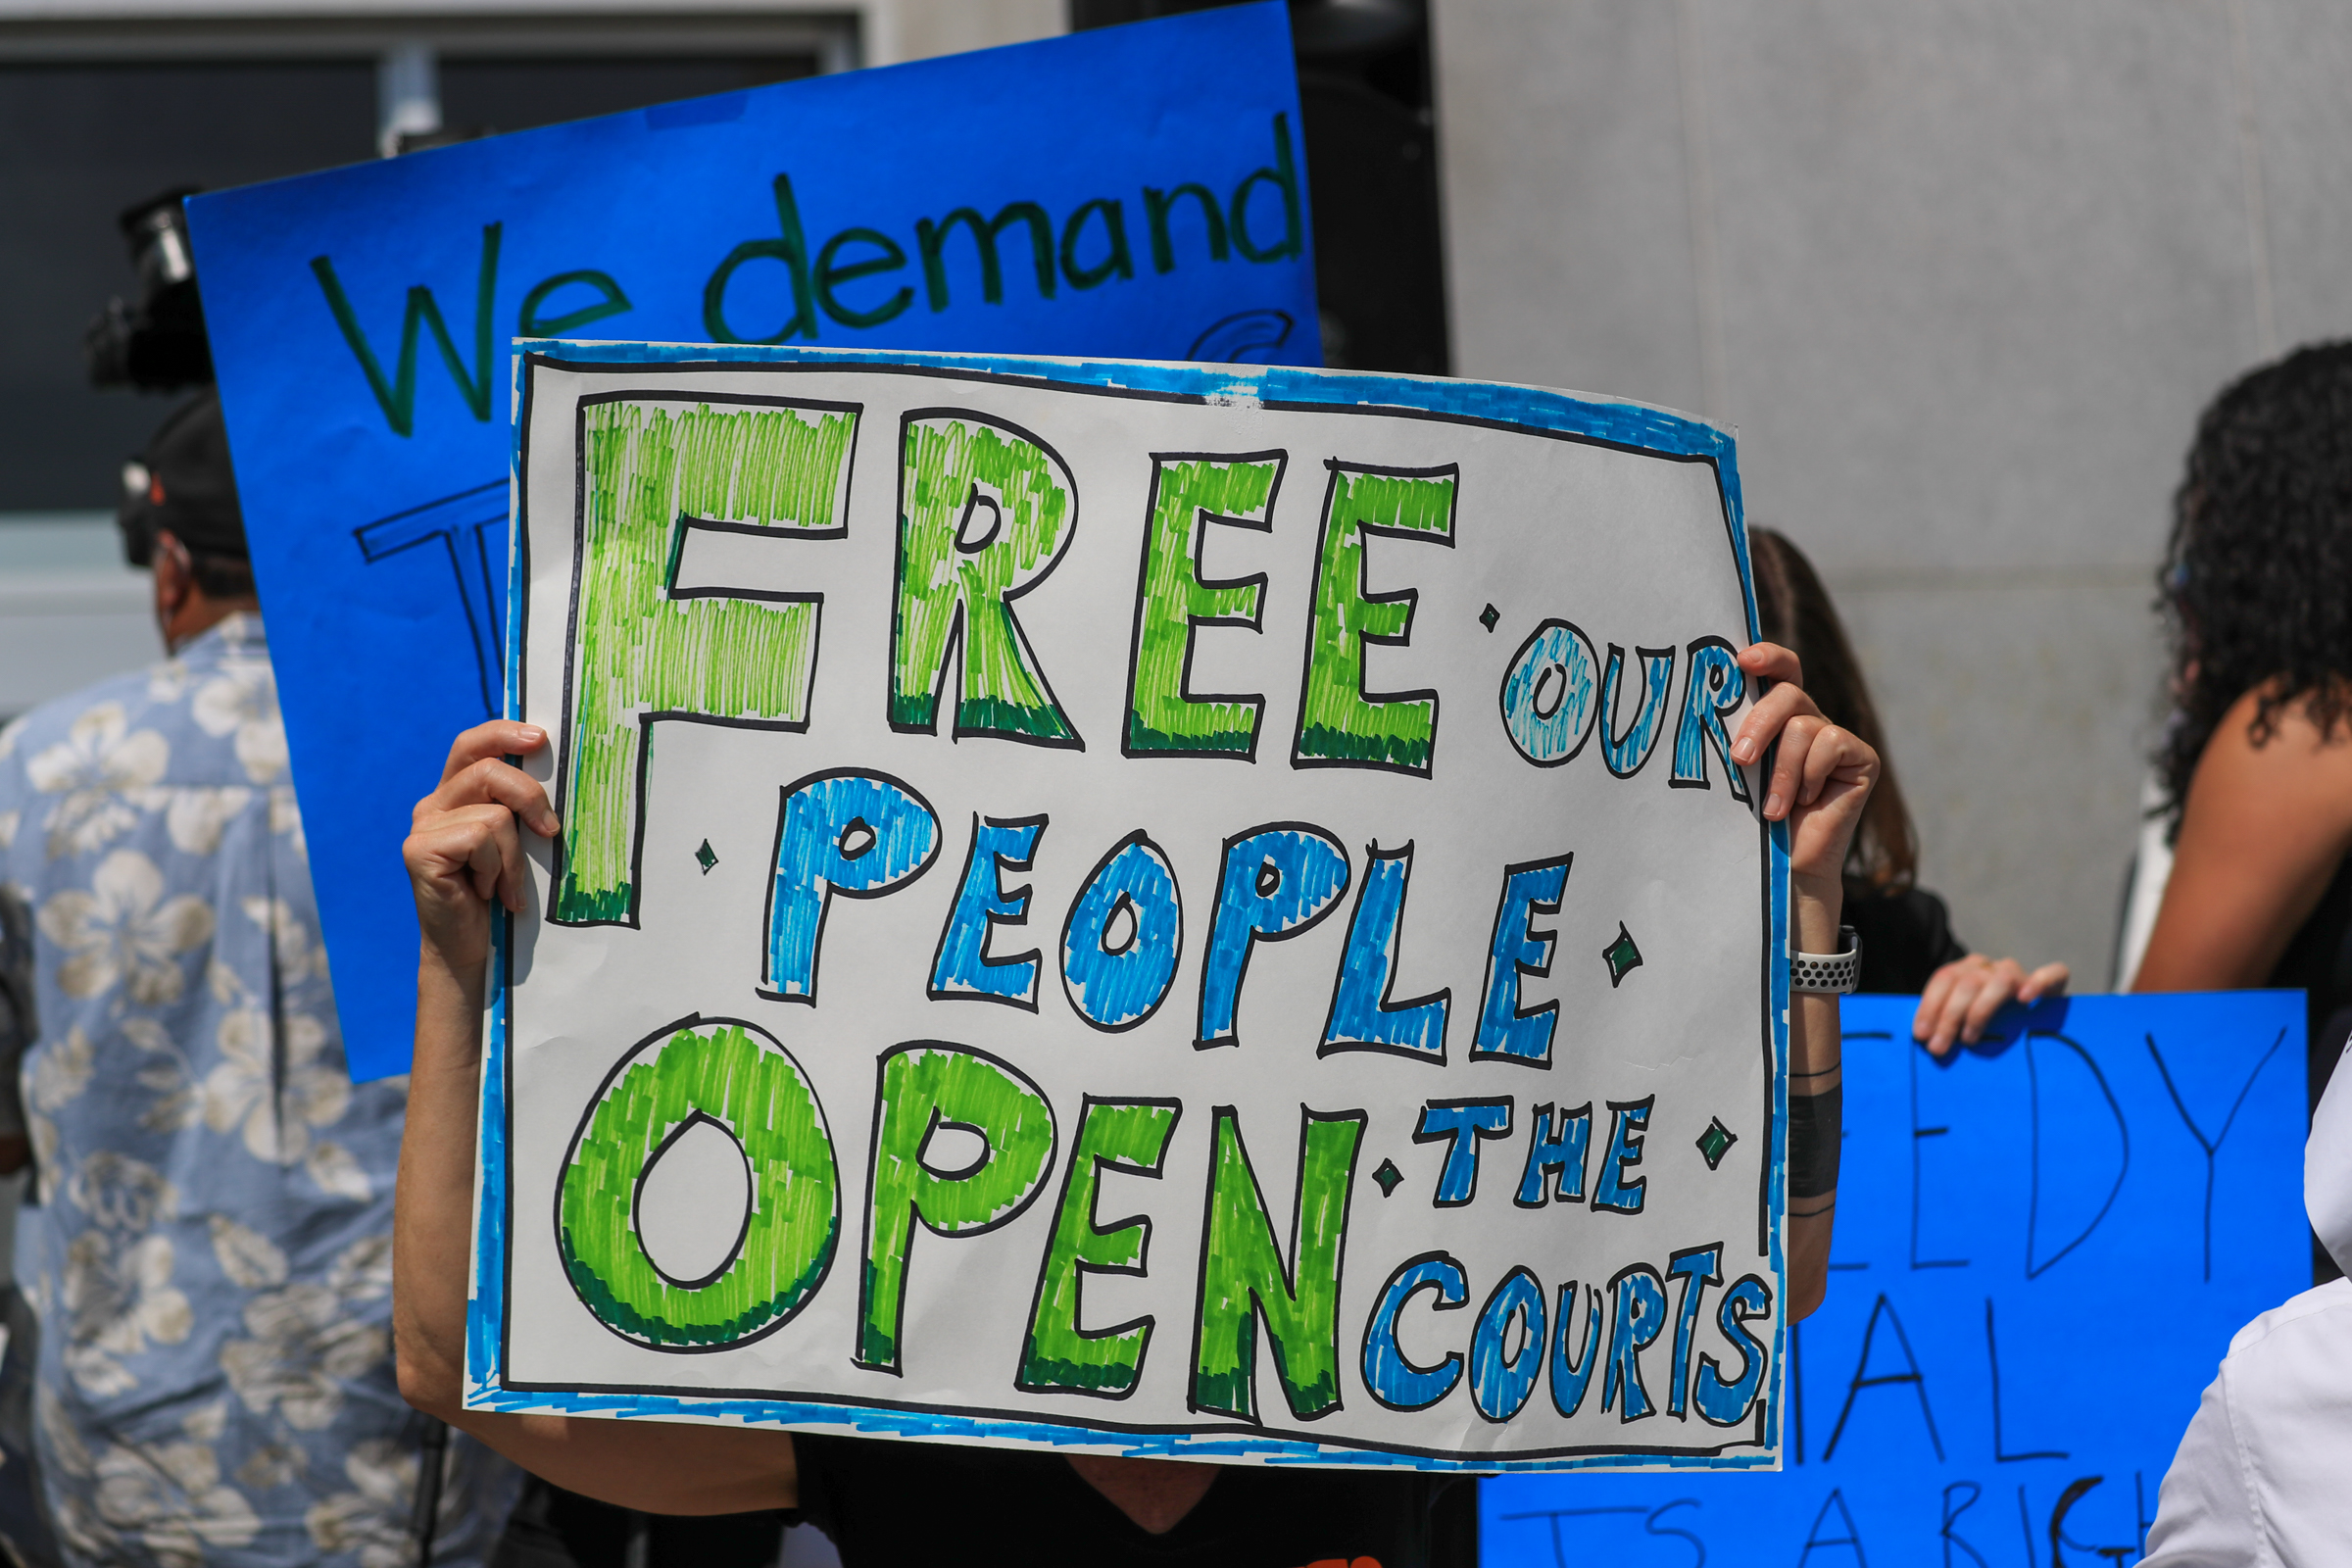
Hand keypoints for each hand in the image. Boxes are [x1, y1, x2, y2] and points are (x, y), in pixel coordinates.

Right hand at [403, 721, 559, 977]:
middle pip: (488, 770)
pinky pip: (480, 840)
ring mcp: (423, 827)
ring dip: (513, 857)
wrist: (466, 947)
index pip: (472, 745)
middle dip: (530, 797)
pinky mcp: (419, 850)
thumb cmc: (497, 894)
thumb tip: (555, 770)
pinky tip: (486, 893)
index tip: (540, 738)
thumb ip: (518, 807)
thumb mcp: (513, 842)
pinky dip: (496, 870)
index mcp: (454, 794)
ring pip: (494, 815)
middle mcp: (433, 804)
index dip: (503, 733)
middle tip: (551, 831)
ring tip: (504, 885)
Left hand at [1726, 643, 1881, 918]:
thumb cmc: (1753, 819)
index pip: (1781, 670)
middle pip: (1787, 692)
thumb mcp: (1742, 770)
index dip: (1767, 657)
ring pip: (1802, 726)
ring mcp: (1838, 737)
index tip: (1742, 661)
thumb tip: (1711, 699)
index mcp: (1780, 716)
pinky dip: (1809, 776)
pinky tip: (1807, 803)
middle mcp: (1811, 719)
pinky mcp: (1861, 758)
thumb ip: (1739, 735)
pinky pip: (1829, 744)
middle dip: (1759, 723)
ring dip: (1781, 772)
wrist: (1785, 866)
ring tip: (1773, 807)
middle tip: (1740, 759)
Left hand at [1913, 954, 2069, 1057]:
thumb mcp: (1963, 1021)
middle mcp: (1990, 968)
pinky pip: (2051, 974)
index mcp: (1966, 970)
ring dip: (1980, 1011)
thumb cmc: (1989, 1025)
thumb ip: (1948, 1024)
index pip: (1944, 979)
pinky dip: (2038, 983)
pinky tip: (2025, 999)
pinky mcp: (2051, 983)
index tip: (1921, 1034)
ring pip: (1999, 981)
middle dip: (1948, 1017)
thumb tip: (1926, 1044)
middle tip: (1938, 1047)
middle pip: (1966, 983)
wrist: (2033, 1014)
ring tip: (1969, 1039)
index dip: (1929, 1005)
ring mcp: (2018, 973)